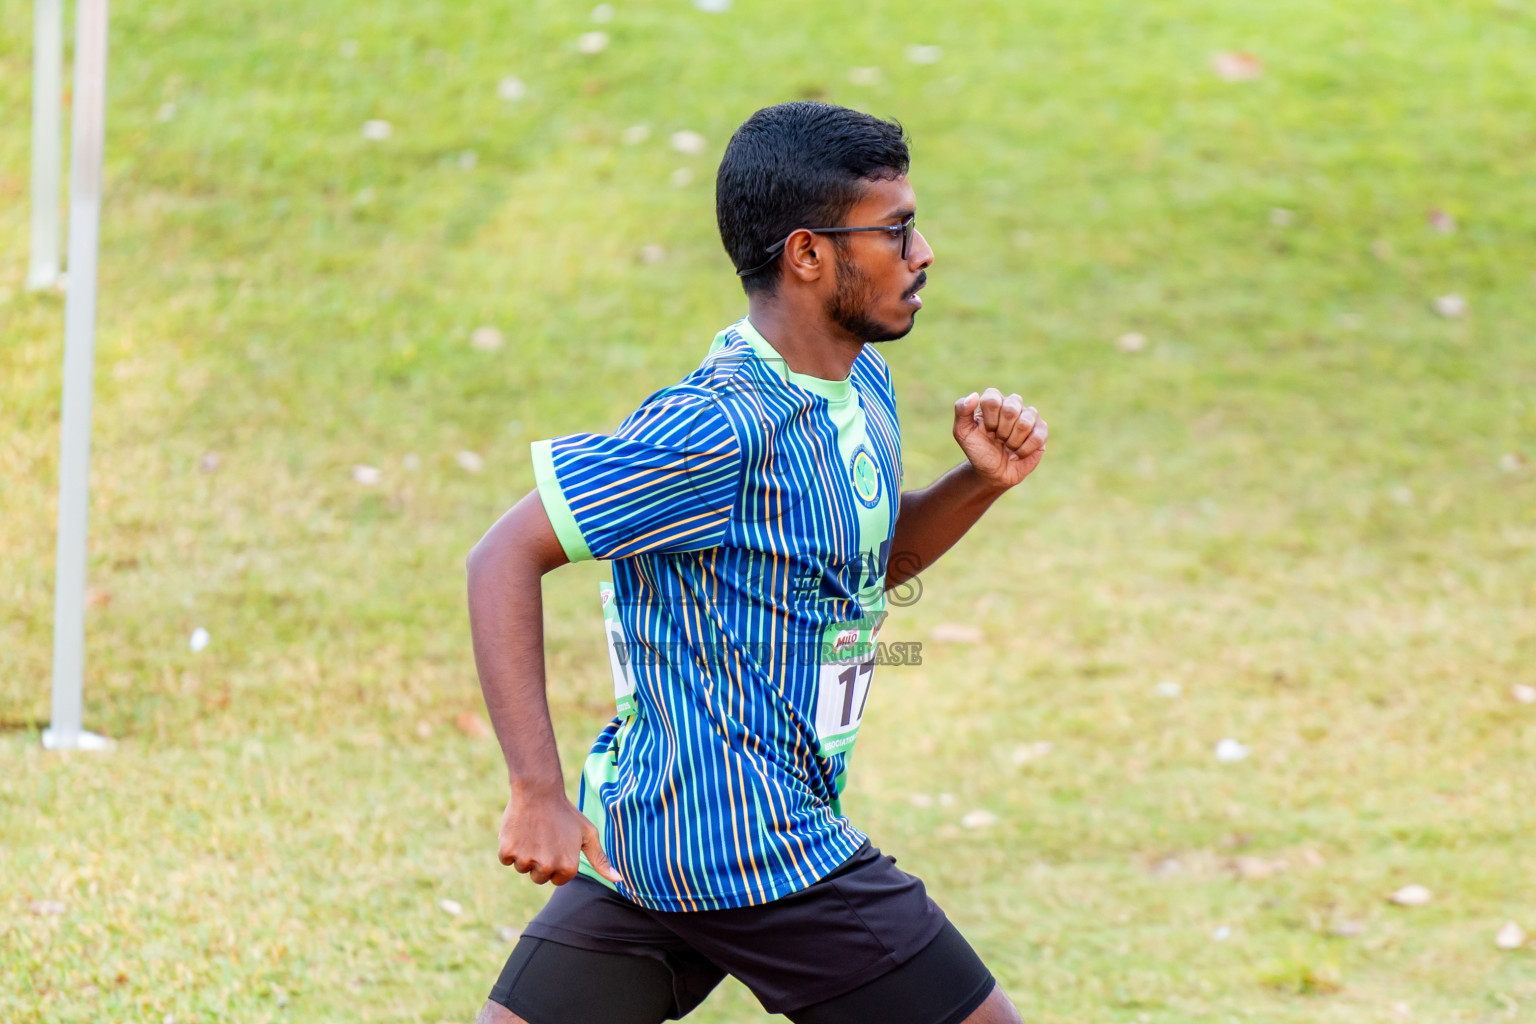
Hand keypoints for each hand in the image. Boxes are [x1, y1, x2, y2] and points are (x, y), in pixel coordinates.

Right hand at [498, 784, 622, 885]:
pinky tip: (520, 830)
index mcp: (568, 867)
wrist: (539, 791)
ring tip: (533, 832)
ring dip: (524, 853)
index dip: (555, 862)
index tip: (557, 844)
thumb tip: (619, 881)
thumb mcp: (588, 834)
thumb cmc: (566, 814)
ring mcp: (526, 860)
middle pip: (538, 877)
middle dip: (540, 861)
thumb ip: (601, 860)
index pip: (557, 880)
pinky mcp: (508, 851)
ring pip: (522, 868)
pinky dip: (510, 846)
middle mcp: (547, 867)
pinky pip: (506, 859)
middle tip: (544, 837)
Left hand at [952, 389, 1048, 488]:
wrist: (992, 473)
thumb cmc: (978, 450)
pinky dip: (1023, 450)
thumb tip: (974, 395)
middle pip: (1010, 409)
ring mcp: (1029, 416)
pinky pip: (1037, 436)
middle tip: (998, 439)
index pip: (992, 398)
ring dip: (1012, 441)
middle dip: (1001, 431)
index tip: (986, 430)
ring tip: (1008, 447)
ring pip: (1024, 423)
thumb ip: (961, 410)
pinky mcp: (1041, 431)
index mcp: (994, 400)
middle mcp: (1013, 404)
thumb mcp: (962, 432)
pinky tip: (1017, 454)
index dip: (989, 419)